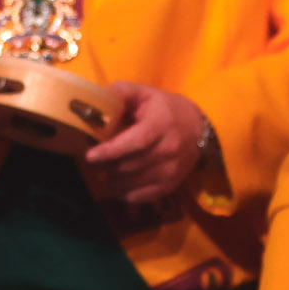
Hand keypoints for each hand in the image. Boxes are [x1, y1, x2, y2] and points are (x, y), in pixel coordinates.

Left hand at [84, 84, 209, 205]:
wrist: (197, 127)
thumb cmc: (164, 108)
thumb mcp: (144, 93)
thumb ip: (121, 92)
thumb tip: (94, 100)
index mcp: (162, 124)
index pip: (136, 141)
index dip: (112, 150)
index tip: (90, 156)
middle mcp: (169, 149)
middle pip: (131, 165)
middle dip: (107, 167)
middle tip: (93, 163)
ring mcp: (172, 171)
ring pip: (134, 184)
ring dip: (113, 181)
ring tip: (104, 172)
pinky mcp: (171, 186)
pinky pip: (142, 197)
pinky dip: (125, 194)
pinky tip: (118, 184)